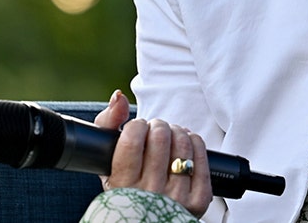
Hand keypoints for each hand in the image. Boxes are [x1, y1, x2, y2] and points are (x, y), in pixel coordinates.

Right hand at [95, 90, 213, 217]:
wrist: (146, 218)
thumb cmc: (126, 184)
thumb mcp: (107, 162)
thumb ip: (107, 124)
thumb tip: (118, 97)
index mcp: (122, 187)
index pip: (133, 139)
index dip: (137, 125)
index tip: (137, 127)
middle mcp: (149, 195)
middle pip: (160, 137)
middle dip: (158, 126)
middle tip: (155, 131)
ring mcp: (176, 199)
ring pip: (182, 143)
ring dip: (176, 131)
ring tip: (170, 136)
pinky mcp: (198, 200)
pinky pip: (201, 155)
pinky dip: (194, 141)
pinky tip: (186, 142)